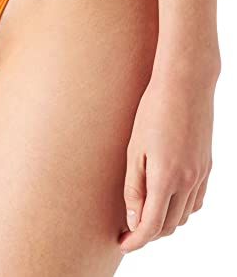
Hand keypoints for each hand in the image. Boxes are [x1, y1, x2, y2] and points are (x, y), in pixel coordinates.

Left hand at [119, 61, 217, 253]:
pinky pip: (196, 200)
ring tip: (144, 215)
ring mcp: (201, 174)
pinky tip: (167, 199)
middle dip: (149, 233)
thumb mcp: (134, 149)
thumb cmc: (152, 112)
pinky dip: (181, 208)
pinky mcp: (207, 165)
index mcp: (167, 178)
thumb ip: (134, 187)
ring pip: (184, 215)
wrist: (185, 85)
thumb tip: (133, 219)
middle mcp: (188, 182)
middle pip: (169, 225)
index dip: (136, 240)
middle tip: (128, 230)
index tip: (122, 244)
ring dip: (165, 222)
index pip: (152, 225)